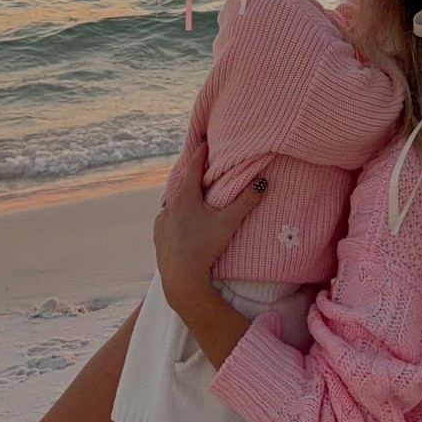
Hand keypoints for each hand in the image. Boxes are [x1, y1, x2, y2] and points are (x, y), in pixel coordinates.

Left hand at [153, 145, 266, 306]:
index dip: (201, 153)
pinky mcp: (159, 235)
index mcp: (185, 196)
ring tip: (193, 192)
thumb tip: (263, 182)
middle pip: (182, 182)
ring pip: (173, 200)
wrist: (180, 279)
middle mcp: (170, 205)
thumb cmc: (204, 248)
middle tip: (202, 165)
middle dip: (193, 173)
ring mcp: (162, 220)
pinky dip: (174, 212)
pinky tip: (179, 218)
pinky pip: (167, 217)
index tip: (206, 142)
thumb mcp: (228, 223)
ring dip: (183, 194)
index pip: (194, 166)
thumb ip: (245, 202)